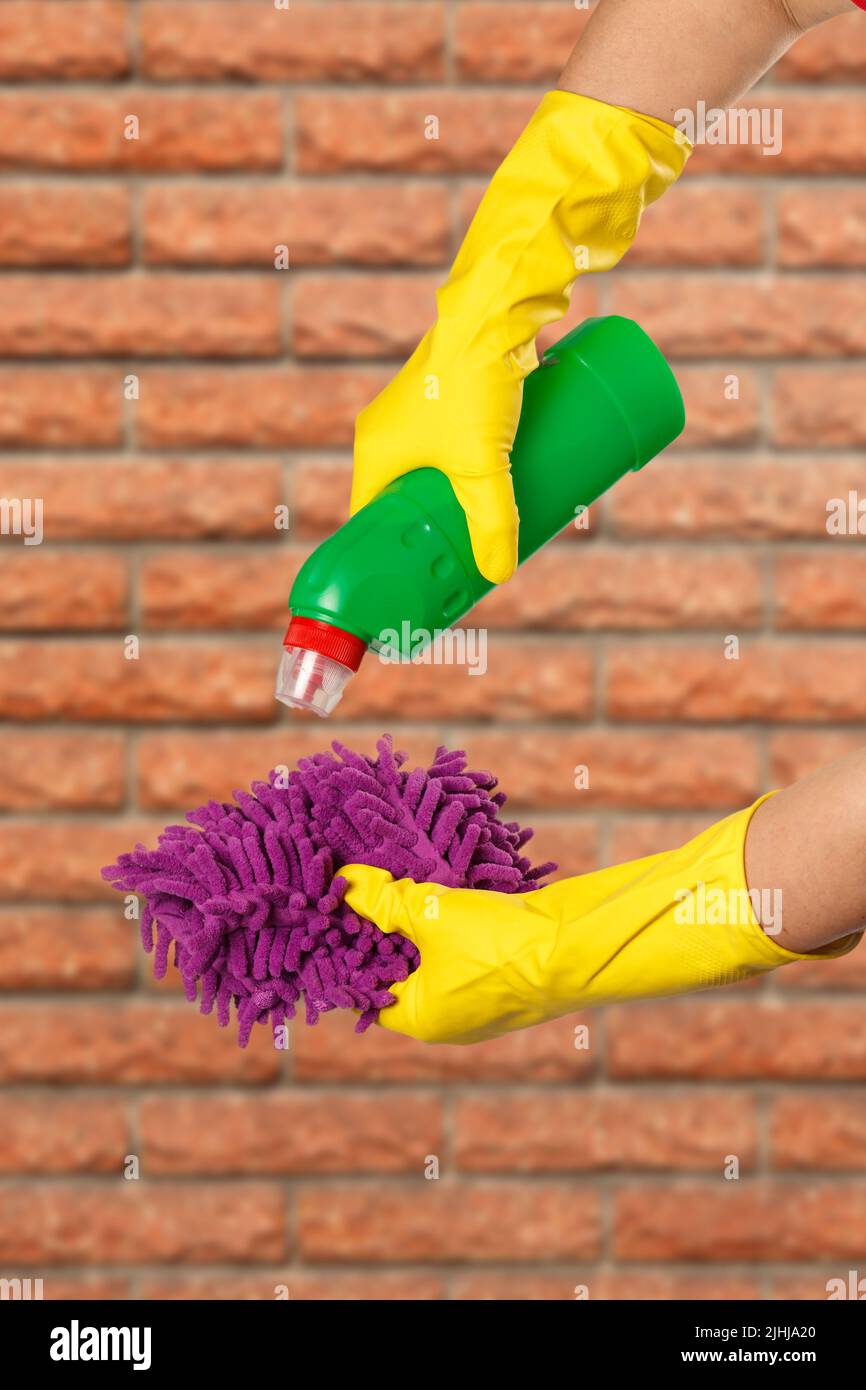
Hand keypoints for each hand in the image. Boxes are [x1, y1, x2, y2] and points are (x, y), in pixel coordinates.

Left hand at [341, 864, 557, 1043]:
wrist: (575, 947)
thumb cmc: (497, 945)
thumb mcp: (430, 915)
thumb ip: (385, 901)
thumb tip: (347, 884)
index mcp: (422, 1020)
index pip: (366, 992)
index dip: (349, 954)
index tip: (336, 919)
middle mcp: (450, 1019)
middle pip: (401, 974)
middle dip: (386, 934)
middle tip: (367, 895)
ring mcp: (482, 1000)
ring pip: (437, 960)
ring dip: (422, 928)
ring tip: (401, 886)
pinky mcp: (508, 976)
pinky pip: (467, 953)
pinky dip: (453, 928)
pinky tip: (444, 892)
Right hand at [350, 327, 522, 585]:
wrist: (495, 307)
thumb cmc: (472, 382)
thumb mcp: (483, 465)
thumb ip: (493, 521)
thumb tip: (500, 572)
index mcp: (374, 451)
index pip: (369, 518)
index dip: (390, 550)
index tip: (414, 575)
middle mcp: (387, 429)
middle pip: (404, 497)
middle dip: (431, 528)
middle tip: (458, 559)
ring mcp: (419, 410)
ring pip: (434, 470)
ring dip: (454, 498)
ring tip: (483, 527)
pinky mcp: (452, 394)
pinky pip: (455, 445)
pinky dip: (470, 467)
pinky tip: (498, 483)